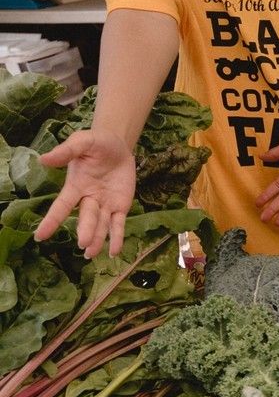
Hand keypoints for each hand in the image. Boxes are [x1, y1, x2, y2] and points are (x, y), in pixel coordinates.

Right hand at [34, 129, 137, 257]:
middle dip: (86, 230)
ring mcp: (105, 204)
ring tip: (92, 254)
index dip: (52, 220)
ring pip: (101, 224)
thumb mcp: (82, 142)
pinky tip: (114, 252)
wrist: (118, 145)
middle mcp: (88, 198)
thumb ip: (66, 151)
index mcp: (76, 186)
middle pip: (87, 217)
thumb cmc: (96, 143)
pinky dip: (117, 237)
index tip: (40, 236)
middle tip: (84, 244)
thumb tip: (43, 160)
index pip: (62, 205)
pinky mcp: (121, 206)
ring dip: (98, 239)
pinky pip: (118, 224)